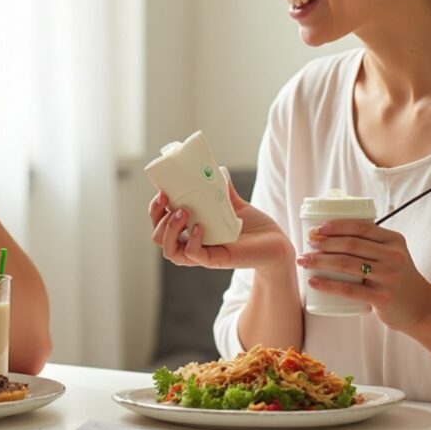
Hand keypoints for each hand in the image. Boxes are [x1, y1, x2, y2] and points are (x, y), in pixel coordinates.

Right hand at [148, 177, 293, 271]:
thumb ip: (222, 188)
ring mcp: (202, 254)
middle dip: (158, 218)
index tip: (162, 192)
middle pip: (158, 237)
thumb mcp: (232, 203)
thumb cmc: (253, 226)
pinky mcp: (216, 260)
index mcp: (189, 229)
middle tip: (170, 201)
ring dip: (170, 230)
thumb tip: (217, 169)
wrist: (275, 242)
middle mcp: (191, 242)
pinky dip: (192, 241)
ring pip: (170, 251)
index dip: (155, 209)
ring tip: (183, 212)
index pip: (160, 223)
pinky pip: (194, 255)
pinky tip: (199, 227)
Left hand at [297, 220, 430, 330]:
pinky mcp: (382, 298)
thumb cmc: (398, 278)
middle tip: (307, 244)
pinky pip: (349, 289)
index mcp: (394, 240)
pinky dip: (328, 284)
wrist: (422, 307)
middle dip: (323, 243)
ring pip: (346, 265)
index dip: (336, 226)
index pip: (361, 227)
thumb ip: (371, 243)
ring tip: (304, 261)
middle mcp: (393, 256)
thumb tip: (331, 232)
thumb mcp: (393, 254)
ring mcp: (388, 277)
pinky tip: (313, 281)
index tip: (317, 229)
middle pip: (350, 245)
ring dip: (320, 261)